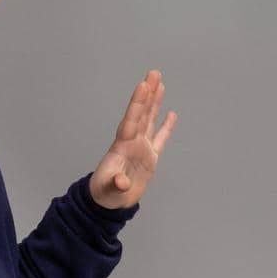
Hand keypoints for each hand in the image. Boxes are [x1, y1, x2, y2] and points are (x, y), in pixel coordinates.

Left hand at [88, 70, 176, 208]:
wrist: (109, 204)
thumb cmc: (104, 195)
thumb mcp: (108, 191)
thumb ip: (115, 184)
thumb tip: (122, 182)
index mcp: (121, 146)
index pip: (131, 121)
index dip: (137, 104)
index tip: (142, 86)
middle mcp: (132, 142)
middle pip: (141, 114)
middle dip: (147, 94)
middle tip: (153, 73)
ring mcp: (141, 149)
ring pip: (150, 120)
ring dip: (155, 102)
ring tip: (160, 83)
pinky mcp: (149, 158)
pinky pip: (160, 139)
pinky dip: (166, 127)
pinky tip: (172, 113)